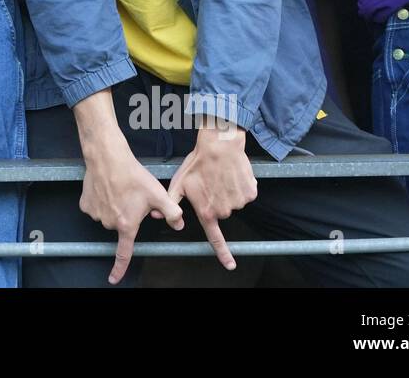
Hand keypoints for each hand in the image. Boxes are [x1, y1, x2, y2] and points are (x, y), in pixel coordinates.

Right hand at [79, 140, 185, 284]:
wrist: (107, 157)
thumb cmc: (132, 175)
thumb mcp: (158, 194)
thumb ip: (172, 212)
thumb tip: (178, 224)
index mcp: (126, 225)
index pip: (123, 253)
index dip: (119, 268)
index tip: (114, 279)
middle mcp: (109, 222)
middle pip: (120, 225)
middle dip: (127, 215)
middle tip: (133, 198)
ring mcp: (95, 214)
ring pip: (108, 215)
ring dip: (114, 206)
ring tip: (120, 189)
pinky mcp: (86, 204)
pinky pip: (96, 206)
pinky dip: (101, 199)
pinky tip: (107, 187)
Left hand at [167, 125, 256, 271]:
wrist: (219, 144)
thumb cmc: (198, 163)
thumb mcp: (179, 182)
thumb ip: (170, 202)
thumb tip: (157, 217)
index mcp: (208, 211)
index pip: (216, 238)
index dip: (223, 253)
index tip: (230, 265)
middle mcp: (225, 210)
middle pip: (221, 212)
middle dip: (215, 200)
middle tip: (210, 183)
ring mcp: (240, 202)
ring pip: (233, 202)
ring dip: (227, 192)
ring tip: (220, 176)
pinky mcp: (251, 192)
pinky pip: (245, 193)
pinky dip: (240, 186)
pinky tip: (232, 174)